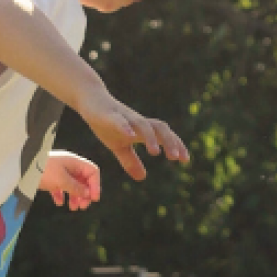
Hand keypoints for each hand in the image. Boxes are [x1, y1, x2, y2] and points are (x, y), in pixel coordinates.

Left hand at [39, 151, 100, 209]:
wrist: (20, 167)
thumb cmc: (42, 169)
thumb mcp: (62, 180)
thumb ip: (76, 187)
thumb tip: (87, 194)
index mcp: (74, 162)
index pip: (92, 171)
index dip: (95, 185)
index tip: (93, 198)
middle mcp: (68, 166)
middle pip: (83, 180)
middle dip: (85, 194)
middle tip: (83, 206)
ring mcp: (58, 171)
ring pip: (72, 185)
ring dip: (74, 197)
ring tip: (73, 208)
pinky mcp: (49, 178)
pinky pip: (59, 187)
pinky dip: (61, 195)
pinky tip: (59, 202)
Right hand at [73, 88, 187, 179]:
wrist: (90, 99)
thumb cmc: (106, 122)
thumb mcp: (118, 146)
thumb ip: (130, 160)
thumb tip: (143, 177)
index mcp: (141, 130)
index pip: (164, 136)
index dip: (176, 145)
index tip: (186, 160)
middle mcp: (137, 122)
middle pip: (159, 128)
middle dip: (169, 142)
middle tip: (176, 158)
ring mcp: (124, 117)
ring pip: (142, 124)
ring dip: (150, 138)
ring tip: (155, 152)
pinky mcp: (108, 115)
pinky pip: (119, 121)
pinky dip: (126, 128)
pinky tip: (130, 136)